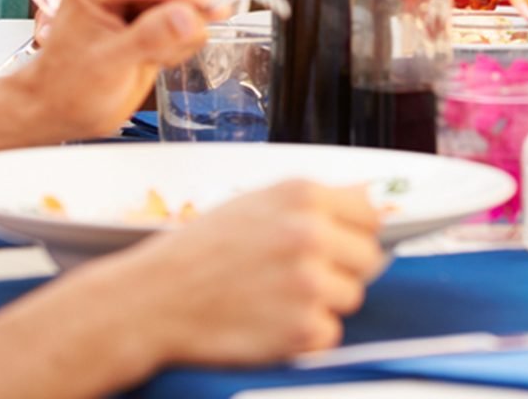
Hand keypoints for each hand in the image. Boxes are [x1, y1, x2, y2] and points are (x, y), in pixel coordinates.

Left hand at [15, 0, 224, 139]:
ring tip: (150, 51)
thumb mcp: (111, 68)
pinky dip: (181, 26)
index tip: (215, 14)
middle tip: (159, 54)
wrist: (64, 100)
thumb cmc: (72, 86)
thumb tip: (190, 17)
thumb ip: (150, 39)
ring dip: (182, 23)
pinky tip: (155, 45)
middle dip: (181, 15)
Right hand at [101, 180, 383, 364]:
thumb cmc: (201, 248)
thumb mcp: (256, 201)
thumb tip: (367, 198)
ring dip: (323, 301)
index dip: (355, 230)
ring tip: (278, 294)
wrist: (158, 295)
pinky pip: (328, 333)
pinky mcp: (303, 328)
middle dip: (342, 268)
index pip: (369, 212)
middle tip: (301, 273)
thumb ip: (313, 201)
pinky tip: (270, 318)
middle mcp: (310, 233)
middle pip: (368, 257)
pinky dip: (305, 333)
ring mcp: (309, 282)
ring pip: (350, 296)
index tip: (342, 241)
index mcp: (301, 194)